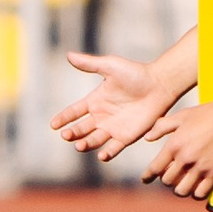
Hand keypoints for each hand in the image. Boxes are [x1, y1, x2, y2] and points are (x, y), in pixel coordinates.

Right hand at [51, 52, 176, 160]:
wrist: (159, 84)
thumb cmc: (135, 73)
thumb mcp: (110, 66)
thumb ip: (90, 64)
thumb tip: (68, 55)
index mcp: (95, 101)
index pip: (74, 112)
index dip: (63, 118)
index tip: (53, 125)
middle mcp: (101, 116)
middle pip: (81, 129)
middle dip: (72, 133)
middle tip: (66, 135)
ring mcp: (113, 128)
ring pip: (94, 140)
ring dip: (85, 144)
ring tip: (79, 146)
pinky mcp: (127, 136)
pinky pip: (114, 148)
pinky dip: (107, 153)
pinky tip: (102, 155)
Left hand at [140, 101, 212, 200]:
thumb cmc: (207, 113)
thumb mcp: (182, 116)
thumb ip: (162, 126)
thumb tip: (147, 138)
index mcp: (174, 144)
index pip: (155, 168)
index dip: (147, 177)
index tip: (145, 180)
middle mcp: (186, 158)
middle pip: (167, 182)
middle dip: (167, 181)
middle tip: (172, 177)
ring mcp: (202, 167)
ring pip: (183, 191)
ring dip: (181, 190)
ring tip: (184, 184)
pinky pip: (201, 193)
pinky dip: (197, 194)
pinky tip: (198, 187)